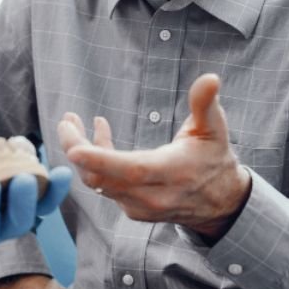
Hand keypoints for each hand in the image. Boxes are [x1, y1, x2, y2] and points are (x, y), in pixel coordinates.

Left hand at [58, 74, 251, 238]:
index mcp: (172, 172)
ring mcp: (140, 206)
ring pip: (98, 183)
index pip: (131, 170)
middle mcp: (153, 195)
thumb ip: (206, 103)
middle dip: (76, 148)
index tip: (73, 148)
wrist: (220, 203)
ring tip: (74, 122)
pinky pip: (104, 187)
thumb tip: (210, 78)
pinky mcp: (133, 210)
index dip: (100, 160)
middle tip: (67, 120)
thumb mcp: (215, 128)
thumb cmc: (214, 158)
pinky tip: (99, 137)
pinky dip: (96, 163)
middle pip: (102, 178)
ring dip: (82, 153)